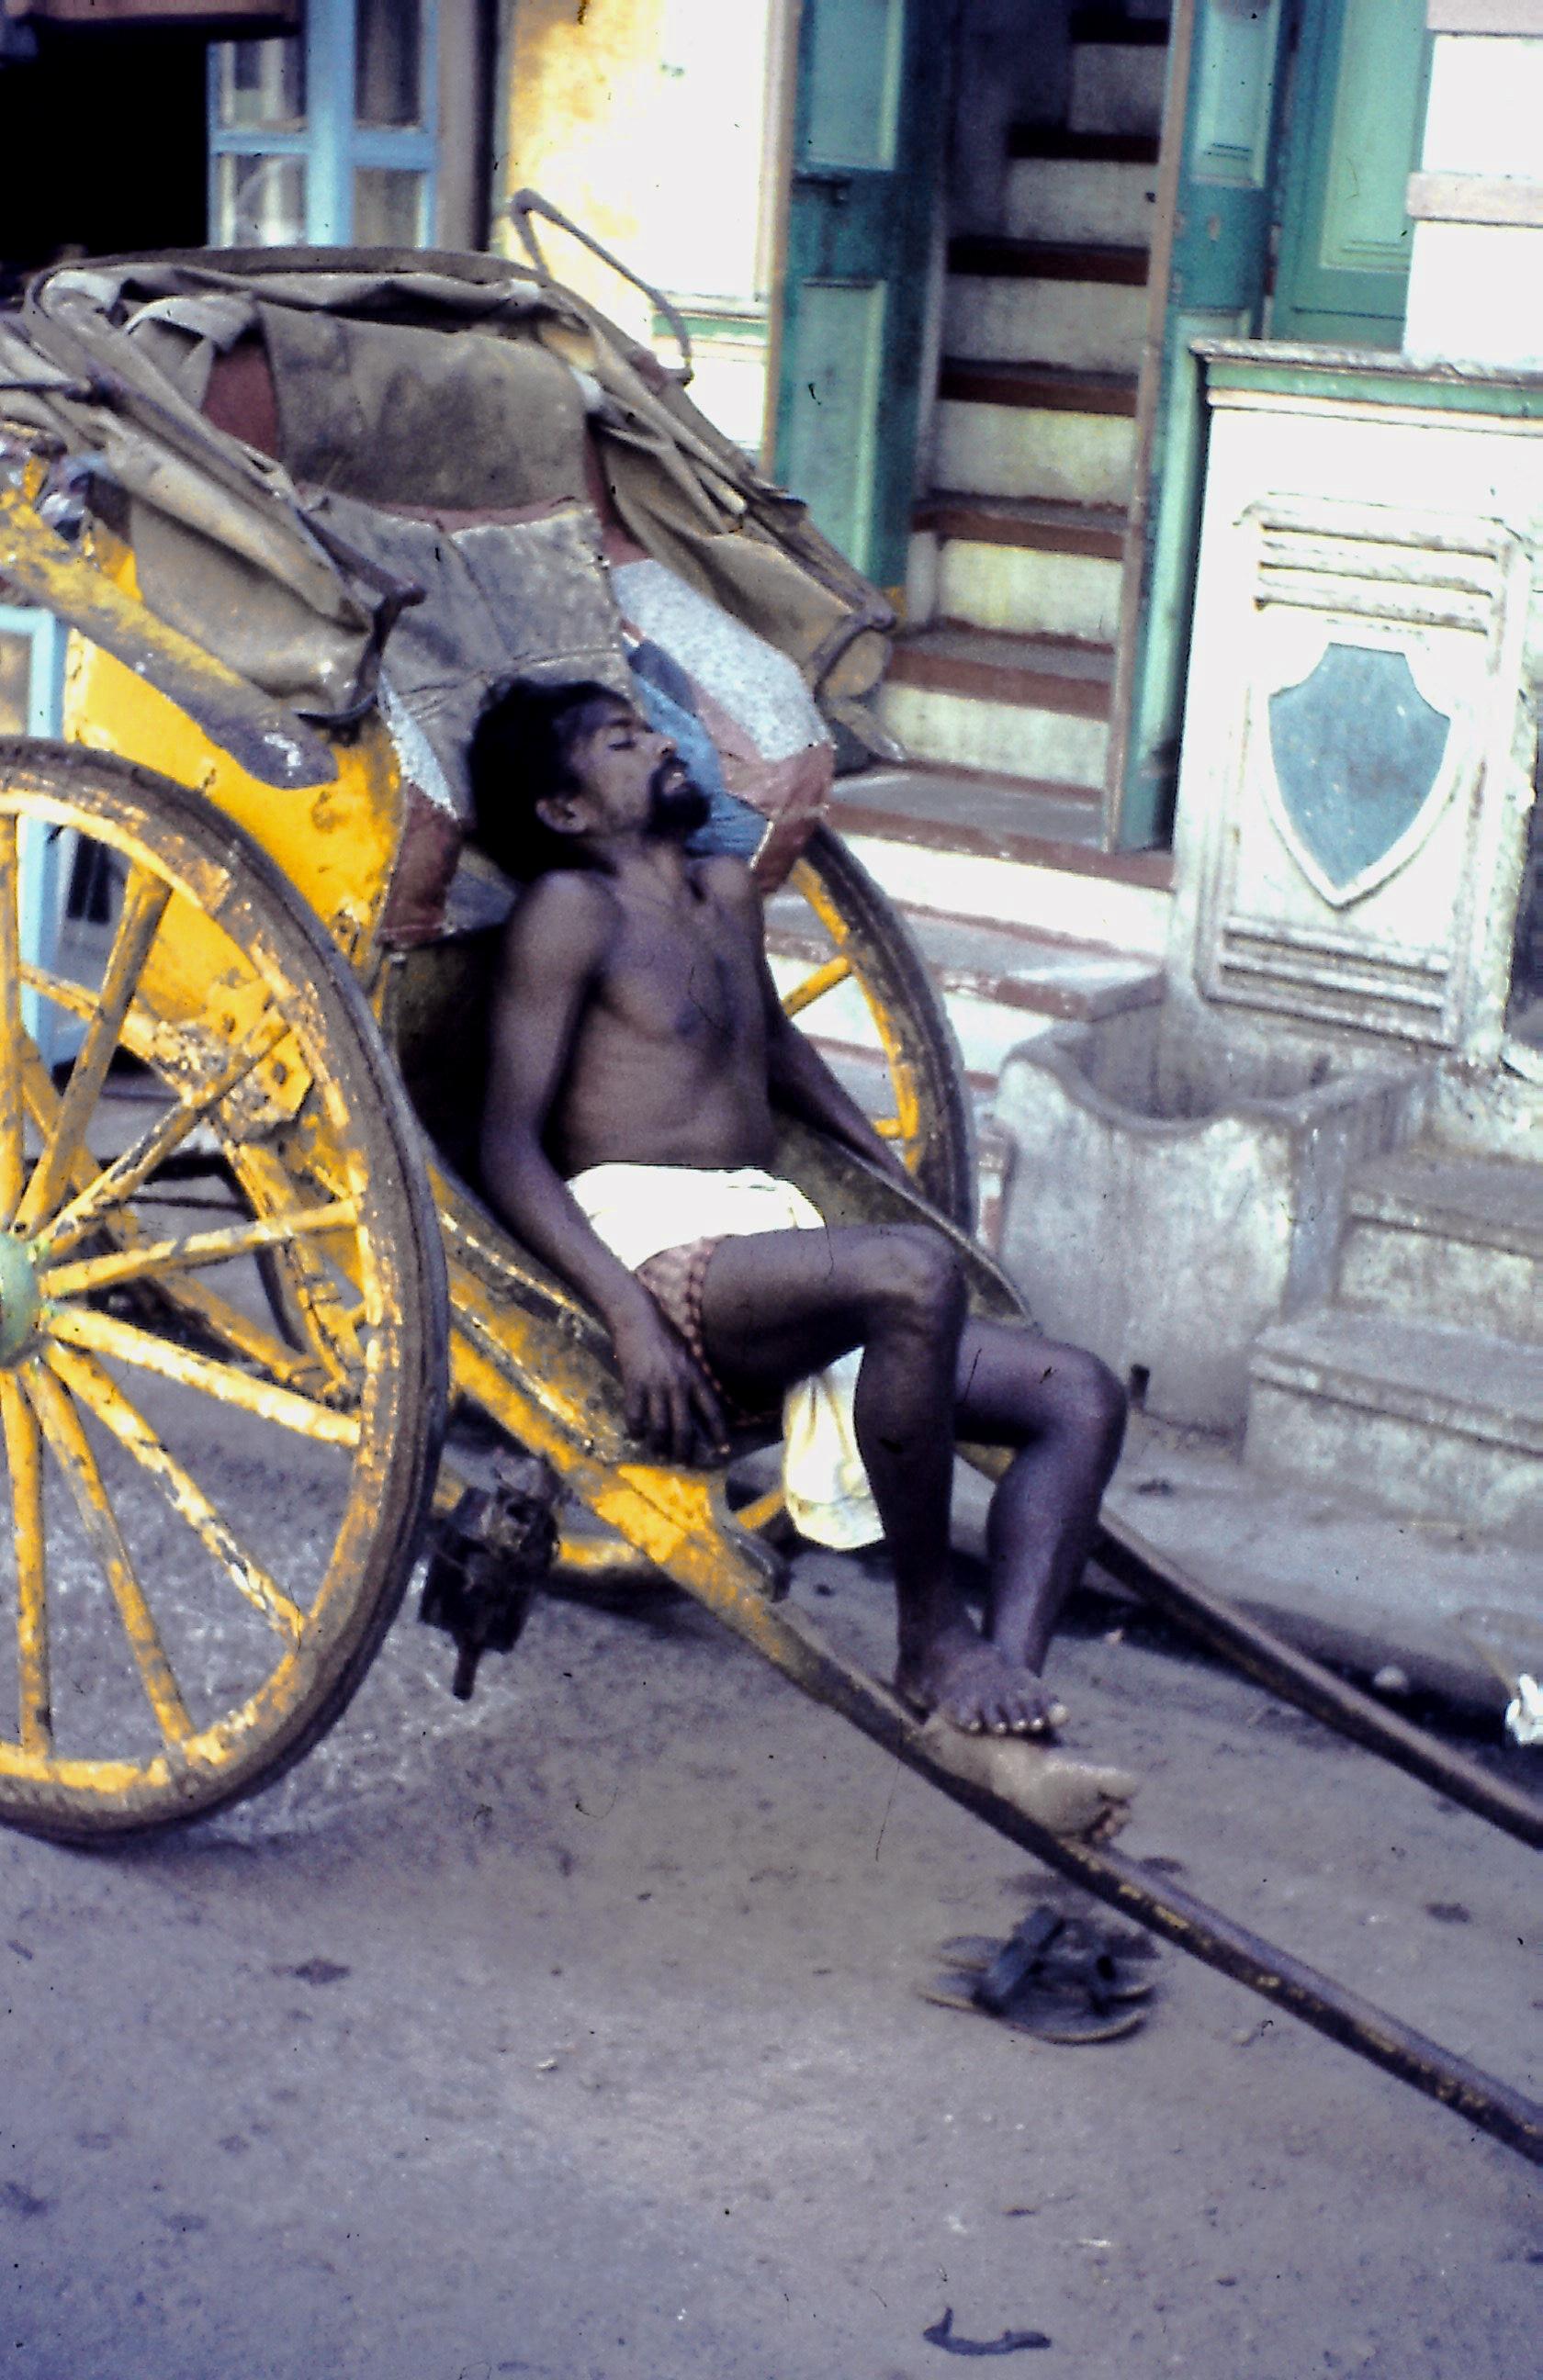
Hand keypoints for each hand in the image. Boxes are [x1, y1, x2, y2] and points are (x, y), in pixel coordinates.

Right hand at [609, 1302, 727, 1466]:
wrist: (637, 1317)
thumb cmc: (664, 1334)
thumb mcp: (688, 1355)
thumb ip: (694, 1378)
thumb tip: (700, 1403)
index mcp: (695, 1376)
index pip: (713, 1411)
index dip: (719, 1434)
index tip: (724, 1451)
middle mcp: (678, 1384)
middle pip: (685, 1427)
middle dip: (685, 1450)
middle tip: (684, 1462)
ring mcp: (655, 1385)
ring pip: (660, 1427)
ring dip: (660, 1445)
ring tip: (659, 1454)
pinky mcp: (634, 1384)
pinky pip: (635, 1416)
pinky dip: (636, 1430)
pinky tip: (636, 1435)